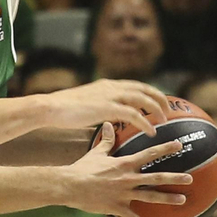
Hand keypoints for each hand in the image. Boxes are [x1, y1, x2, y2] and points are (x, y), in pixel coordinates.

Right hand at [36, 80, 169, 135]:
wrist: (49, 108)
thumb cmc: (61, 110)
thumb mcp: (84, 103)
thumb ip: (97, 106)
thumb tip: (104, 116)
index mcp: (106, 85)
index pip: (135, 85)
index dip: (150, 92)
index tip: (158, 101)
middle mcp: (112, 87)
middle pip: (145, 89)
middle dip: (159, 99)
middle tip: (167, 111)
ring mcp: (111, 96)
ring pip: (144, 99)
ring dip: (156, 110)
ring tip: (163, 121)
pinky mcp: (108, 108)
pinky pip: (134, 115)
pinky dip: (145, 123)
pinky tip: (150, 132)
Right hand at [64, 123, 191, 216]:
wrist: (68, 185)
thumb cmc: (82, 168)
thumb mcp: (96, 152)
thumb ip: (107, 140)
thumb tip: (108, 123)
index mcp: (124, 164)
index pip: (150, 154)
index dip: (166, 148)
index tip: (180, 145)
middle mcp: (128, 178)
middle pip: (156, 177)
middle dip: (175, 177)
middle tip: (190, 178)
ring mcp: (124, 194)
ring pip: (150, 196)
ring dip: (168, 198)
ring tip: (183, 199)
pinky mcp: (117, 207)